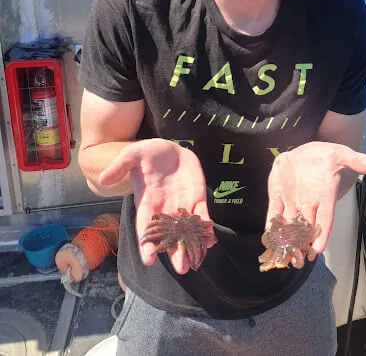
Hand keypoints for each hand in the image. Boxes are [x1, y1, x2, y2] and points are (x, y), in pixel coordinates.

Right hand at [98, 139, 214, 273]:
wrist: (169, 149)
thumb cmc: (148, 153)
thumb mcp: (133, 154)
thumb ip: (120, 165)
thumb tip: (103, 178)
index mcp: (147, 202)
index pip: (146, 227)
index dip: (147, 243)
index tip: (149, 259)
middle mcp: (164, 209)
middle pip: (169, 235)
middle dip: (175, 252)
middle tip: (182, 268)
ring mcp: (181, 205)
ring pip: (187, 230)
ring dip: (192, 245)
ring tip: (196, 261)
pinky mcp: (197, 198)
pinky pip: (202, 215)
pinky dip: (206, 227)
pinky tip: (211, 240)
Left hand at [266, 142, 365, 253]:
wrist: (305, 151)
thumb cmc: (325, 156)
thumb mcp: (342, 155)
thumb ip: (358, 161)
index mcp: (324, 195)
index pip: (325, 218)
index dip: (322, 234)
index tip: (318, 250)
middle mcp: (308, 203)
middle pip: (306, 228)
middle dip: (302, 244)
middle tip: (298, 260)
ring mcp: (292, 200)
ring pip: (288, 224)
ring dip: (285, 239)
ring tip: (282, 256)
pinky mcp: (277, 195)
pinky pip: (273, 212)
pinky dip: (270, 224)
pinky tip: (268, 237)